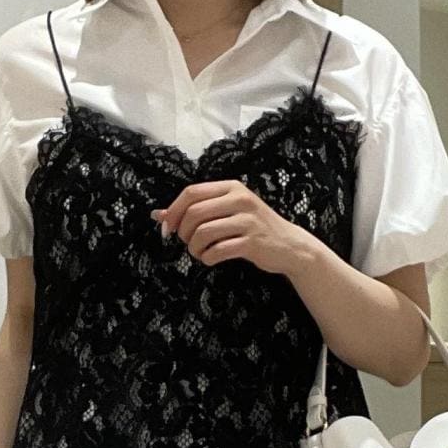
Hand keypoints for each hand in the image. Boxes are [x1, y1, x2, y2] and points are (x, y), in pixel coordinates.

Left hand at [150, 180, 307, 275]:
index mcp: (231, 188)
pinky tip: (211, 259)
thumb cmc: (253, 228)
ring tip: (199, 253)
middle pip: (194, 213)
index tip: (168, 229)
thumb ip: (196, 210)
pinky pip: (218, 251)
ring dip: (194, 248)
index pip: (191, 193)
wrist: (289, 245)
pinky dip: (208, 258)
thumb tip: (158, 215)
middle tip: (187, 243)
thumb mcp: (227, 212)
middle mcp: (240, 199)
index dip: (173, 211)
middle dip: (183, 232)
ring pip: (203, 233)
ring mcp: (248, 220)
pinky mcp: (252, 242)